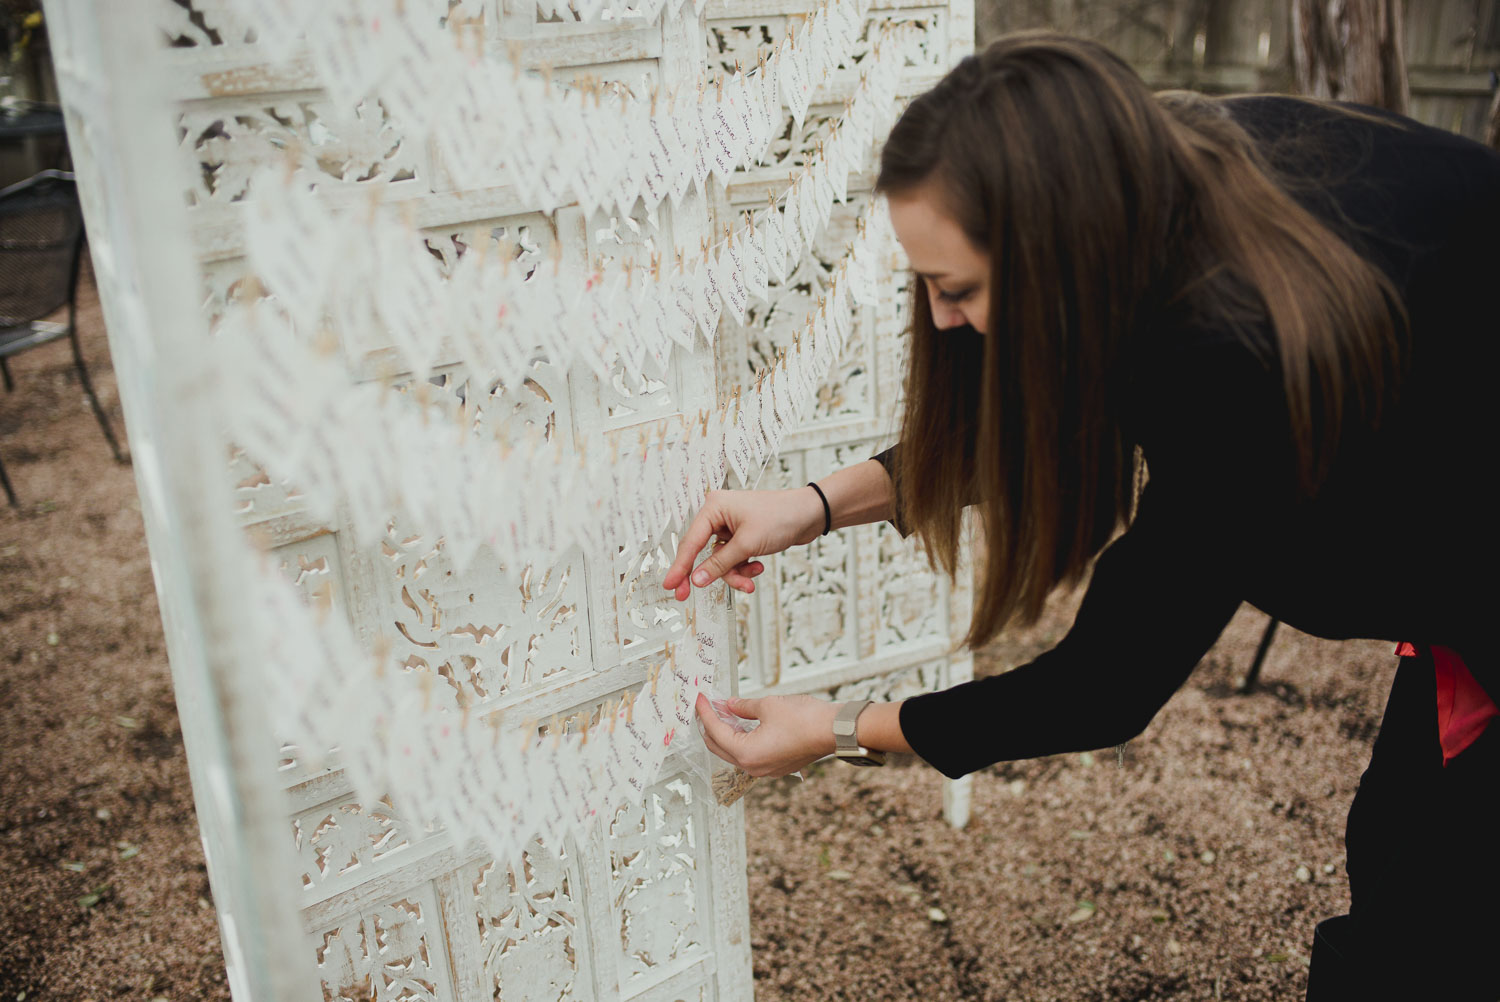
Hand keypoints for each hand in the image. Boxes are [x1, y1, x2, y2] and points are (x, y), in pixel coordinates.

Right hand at [662, 488, 825, 600]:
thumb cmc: (781, 517)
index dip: (679, 567)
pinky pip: (733, 559)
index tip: (670, 586)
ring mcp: (730, 527)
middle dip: (709, 574)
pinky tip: (757, 568)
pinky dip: (743, 568)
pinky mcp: (741, 536)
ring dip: (734, 573)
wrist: (809, 514)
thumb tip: (697, 579)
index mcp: (713, 508)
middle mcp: (718, 515)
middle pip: (702, 553)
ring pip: (720, 561)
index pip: (690, 542)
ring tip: (750, 580)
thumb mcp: (747, 544)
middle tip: (690, 596)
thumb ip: (720, 563)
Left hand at [694, 693, 839, 777]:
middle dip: (710, 725)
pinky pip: (749, 754)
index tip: (700, 698)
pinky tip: (741, 724)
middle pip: (719, 747)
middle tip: (706, 706)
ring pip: (734, 752)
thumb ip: (743, 707)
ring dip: (726, 732)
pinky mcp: (776, 765)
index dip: (705, 712)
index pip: (715, 731)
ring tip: (723, 711)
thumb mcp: (768, 705)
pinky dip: (741, 739)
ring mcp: (765, 769)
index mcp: (746, 753)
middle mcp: (753, 767)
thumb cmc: (805, 720)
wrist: (835, 731)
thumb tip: (730, 705)